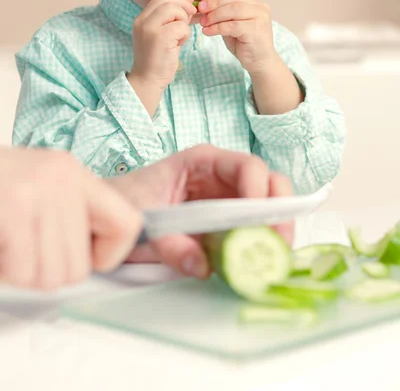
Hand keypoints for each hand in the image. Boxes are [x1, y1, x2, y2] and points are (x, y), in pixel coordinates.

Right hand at [0, 148, 141, 290]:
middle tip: (24, 250)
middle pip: (80, 267)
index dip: (110, 255)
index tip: (87, 256)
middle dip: (48, 272)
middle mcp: (62, 178)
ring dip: (22, 273)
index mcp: (75, 173)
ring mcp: (36, 192)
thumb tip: (101, 257)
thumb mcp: (41, 187)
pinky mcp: (13, 208)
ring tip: (9, 245)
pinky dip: (4, 271)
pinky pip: (21, 270)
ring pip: (51, 276)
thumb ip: (72, 214)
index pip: (129, 224)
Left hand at [110, 145, 293, 278]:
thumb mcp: (142, 220)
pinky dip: (259, 246)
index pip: (248, 166)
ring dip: (273, 232)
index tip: (256, 219)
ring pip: (267, 209)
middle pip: (269, 185)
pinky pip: (251, 232)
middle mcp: (222, 177)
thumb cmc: (125, 202)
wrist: (108, 215)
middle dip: (278, 211)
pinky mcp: (224, 226)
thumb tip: (203, 266)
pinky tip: (257, 262)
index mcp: (203, 161)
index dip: (259, 190)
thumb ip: (170, 243)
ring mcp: (226, 201)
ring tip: (270, 256)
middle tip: (278, 241)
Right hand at [128, 0, 196, 90]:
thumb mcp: (160, 35)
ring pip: (175, 10)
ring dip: (184, 21)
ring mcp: (150, 28)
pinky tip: (179, 44)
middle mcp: (142, 21)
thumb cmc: (157, 59)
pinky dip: (185, 34)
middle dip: (184, 5)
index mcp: (141, 19)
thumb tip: (188, 6)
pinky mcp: (160, 38)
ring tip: (180, 36)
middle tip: (192, 15)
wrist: (148, 80)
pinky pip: (181, 26)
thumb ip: (169, 20)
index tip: (189, 4)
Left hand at [198, 0, 275, 74]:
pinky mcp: (255, 30)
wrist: (259, 63)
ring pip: (233, 10)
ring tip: (203, 22)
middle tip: (200, 9)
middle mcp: (260, 8)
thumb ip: (223, 15)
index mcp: (255, 4)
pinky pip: (232, 25)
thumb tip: (203, 5)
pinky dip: (217, 28)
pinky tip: (207, 32)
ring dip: (214, 15)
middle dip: (214, 3)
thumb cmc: (244, 44)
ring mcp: (260, 18)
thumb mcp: (232, 26)